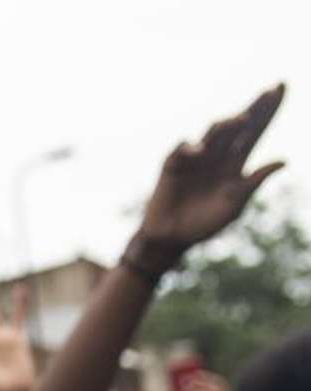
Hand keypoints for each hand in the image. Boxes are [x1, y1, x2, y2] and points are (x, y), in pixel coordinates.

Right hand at [133, 85, 284, 266]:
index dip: (268, 112)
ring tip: (241, 120)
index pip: (255, 132)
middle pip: (238, 126)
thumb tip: (283, 161)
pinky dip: (190, 147)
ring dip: (227, 125)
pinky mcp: (173, 166)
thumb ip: (253, 183)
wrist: (171, 239)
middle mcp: (217, 156)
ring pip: (214, 133)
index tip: (281, 87)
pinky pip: (182, 149)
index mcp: (234, 165)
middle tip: (271, 91)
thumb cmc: (203, 225)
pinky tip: (200, 152)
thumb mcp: (233, 206)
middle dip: (254, 108)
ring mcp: (195, 159)